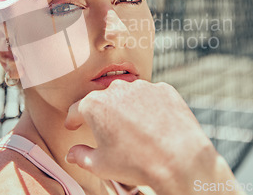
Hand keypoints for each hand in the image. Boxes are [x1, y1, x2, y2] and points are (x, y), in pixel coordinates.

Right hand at [64, 80, 244, 194]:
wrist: (179, 159)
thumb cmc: (137, 162)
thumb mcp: (101, 165)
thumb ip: (81, 156)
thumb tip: (73, 155)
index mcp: (95, 105)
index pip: (77, 110)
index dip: (73, 120)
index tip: (73, 125)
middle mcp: (117, 90)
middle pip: (103, 100)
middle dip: (103, 114)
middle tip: (108, 132)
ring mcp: (142, 87)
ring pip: (128, 96)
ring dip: (127, 109)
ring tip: (135, 131)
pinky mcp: (164, 90)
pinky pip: (152, 96)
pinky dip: (150, 107)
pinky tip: (154, 125)